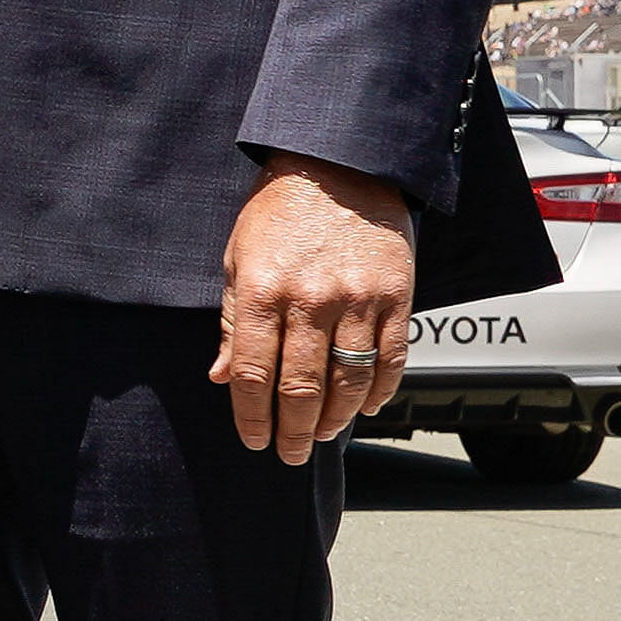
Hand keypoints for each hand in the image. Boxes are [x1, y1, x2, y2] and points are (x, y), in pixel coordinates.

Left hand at [212, 157, 417, 464]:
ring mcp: (357, 300)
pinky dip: (380, 391)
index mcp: (262, 289)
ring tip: (321, 435)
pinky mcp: (396, 296)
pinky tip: (367, 407)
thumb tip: (224, 376)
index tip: (253, 441)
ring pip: (349, 380)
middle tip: (288, 454)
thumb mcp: (239, 258)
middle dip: (292, 429)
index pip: (254, 371)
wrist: (339, 166)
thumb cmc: (279, 213)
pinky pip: (392, 358)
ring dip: (335, 418)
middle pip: (302, 385)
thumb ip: (234, 320)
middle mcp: (310, 299)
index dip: (251, 415)